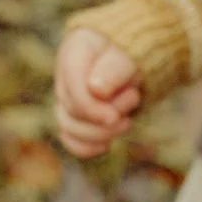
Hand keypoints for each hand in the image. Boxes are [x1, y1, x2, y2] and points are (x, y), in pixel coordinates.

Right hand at [55, 27, 141, 158]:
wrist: (135, 59)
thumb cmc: (131, 53)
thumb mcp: (128, 56)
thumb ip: (113, 70)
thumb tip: (96, 91)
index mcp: (74, 53)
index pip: (72, 87)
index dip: (91, 108)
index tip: (115, 117)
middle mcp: (65, 77)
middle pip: (71, 111)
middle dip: (106, 117)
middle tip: (134, 99)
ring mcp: (68, 98)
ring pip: (68, 127)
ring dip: (100, 133)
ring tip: (127, 120)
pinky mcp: (76, 117)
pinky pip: (70, 139)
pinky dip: (86, 147)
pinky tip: (106, 146)